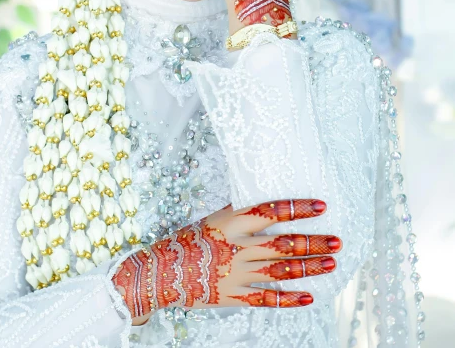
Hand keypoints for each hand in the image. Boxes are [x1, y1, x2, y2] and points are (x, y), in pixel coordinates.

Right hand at [113, 198, 340, 321]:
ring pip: (281, 270)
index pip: (272, 212)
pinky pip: (268, 298)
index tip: (321, 206)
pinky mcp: (236, 295)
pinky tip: (309, 297)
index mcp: (233, 223)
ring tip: (331, 263)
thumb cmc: (188, 240)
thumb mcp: (214, 219)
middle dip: (314, 243)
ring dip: (309, 267)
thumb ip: (239, 212)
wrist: (162, 273)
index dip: (298, 209)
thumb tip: (266, 202)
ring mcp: (238, 273)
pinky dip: (290, 298)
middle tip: (337, 241)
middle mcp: (239, 247)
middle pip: (284, 244)